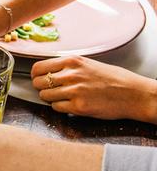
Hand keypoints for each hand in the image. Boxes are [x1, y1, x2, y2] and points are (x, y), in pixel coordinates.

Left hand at [31, 56, 156, 121]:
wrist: (134, 94)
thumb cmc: (113, 79)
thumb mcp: (88, 64)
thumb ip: (67, 67)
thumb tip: (47, 72)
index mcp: (72, 62)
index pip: (38, 68)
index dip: (36, 76)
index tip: (39, 79)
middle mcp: (71, 75)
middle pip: (38, 83)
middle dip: (42, 88)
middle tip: (51, 91)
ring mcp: (74, 91)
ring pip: (45, 96)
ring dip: (50, 99)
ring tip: (63, 98)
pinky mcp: (78, 107)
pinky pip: (56, 108)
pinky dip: (60, 107)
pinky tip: (71, 105)